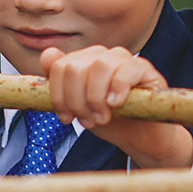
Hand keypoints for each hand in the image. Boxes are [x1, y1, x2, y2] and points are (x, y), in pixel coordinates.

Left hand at [38, 46, 192, 168]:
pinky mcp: (144, 69)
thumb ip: (59, 84)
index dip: (57, 95)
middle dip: (76, 101)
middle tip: (87, 121)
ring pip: (99, 66)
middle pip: (74, 68)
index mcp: (81, 61)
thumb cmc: (106, 118)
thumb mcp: (76, 106)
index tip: (66, 117)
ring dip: (96, 98)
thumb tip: (48, 55)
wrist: (138, 136)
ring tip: (102, 118)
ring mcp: (123, 59)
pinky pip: (126, 70)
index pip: (58, 66)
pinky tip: (116, 105)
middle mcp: (100, 55)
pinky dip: (118, 89)